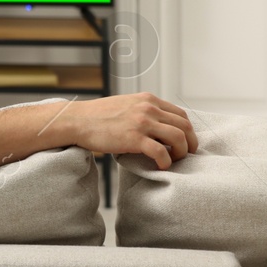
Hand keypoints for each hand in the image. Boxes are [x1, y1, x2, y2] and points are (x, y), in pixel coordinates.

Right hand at [59, 92, 198, 170]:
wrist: (76, 120)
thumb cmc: (97, 116)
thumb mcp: (125, 105)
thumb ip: (143, 110)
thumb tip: (158, 126)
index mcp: (148, 99)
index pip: (181, 114)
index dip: (188, 131)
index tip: (185, 142)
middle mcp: (148, 108)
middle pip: (185, 126)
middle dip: (191, 143)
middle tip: (186, 155)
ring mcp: (142, 122)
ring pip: (179, 138)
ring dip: (182, 153)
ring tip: (174, 161)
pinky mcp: (134, 138)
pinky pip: (161, 152)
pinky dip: (166, 161)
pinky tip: (160, 166)